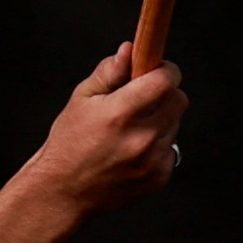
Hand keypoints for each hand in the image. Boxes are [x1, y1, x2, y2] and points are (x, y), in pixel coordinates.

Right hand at [18, 41, 189, 215]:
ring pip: (175, 124)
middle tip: (142, 100)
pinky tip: (133, 152)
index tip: (155, 71)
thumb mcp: (81, 99)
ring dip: (160, 121)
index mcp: (120, 113)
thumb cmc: (69, 144)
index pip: (166, 79)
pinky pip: (171, 148)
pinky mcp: (159, 177)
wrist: (64, 192)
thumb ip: (109, 71)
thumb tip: (130, 50)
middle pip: (178, 99)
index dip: (164, 70)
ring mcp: (153, 160)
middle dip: (164, 93)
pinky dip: (158, 146)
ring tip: (130, 131)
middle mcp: (141, 138)